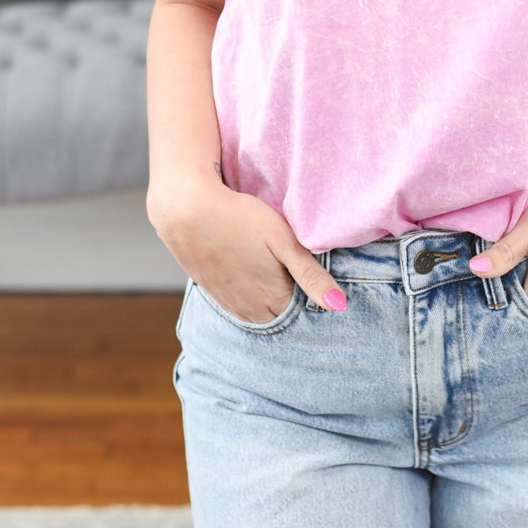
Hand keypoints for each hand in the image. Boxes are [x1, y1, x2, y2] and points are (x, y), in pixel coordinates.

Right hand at [154, 186, 348, 320]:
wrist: (187, 212)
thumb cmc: (240, 219)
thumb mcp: (284, 242)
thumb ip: (312, 275)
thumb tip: (340, 306)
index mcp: (274, 299)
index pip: (304, 312)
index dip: (313, 294)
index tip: (316, 277)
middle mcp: (252, 309)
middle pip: (282, 315)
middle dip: (293, 302)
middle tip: (296, 274)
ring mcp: (230, 303)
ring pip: (259, 313)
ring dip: (270, 302)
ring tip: (274, 275)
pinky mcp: (213, 292)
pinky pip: (238, 306)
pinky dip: (249, 298)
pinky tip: (251, 277)